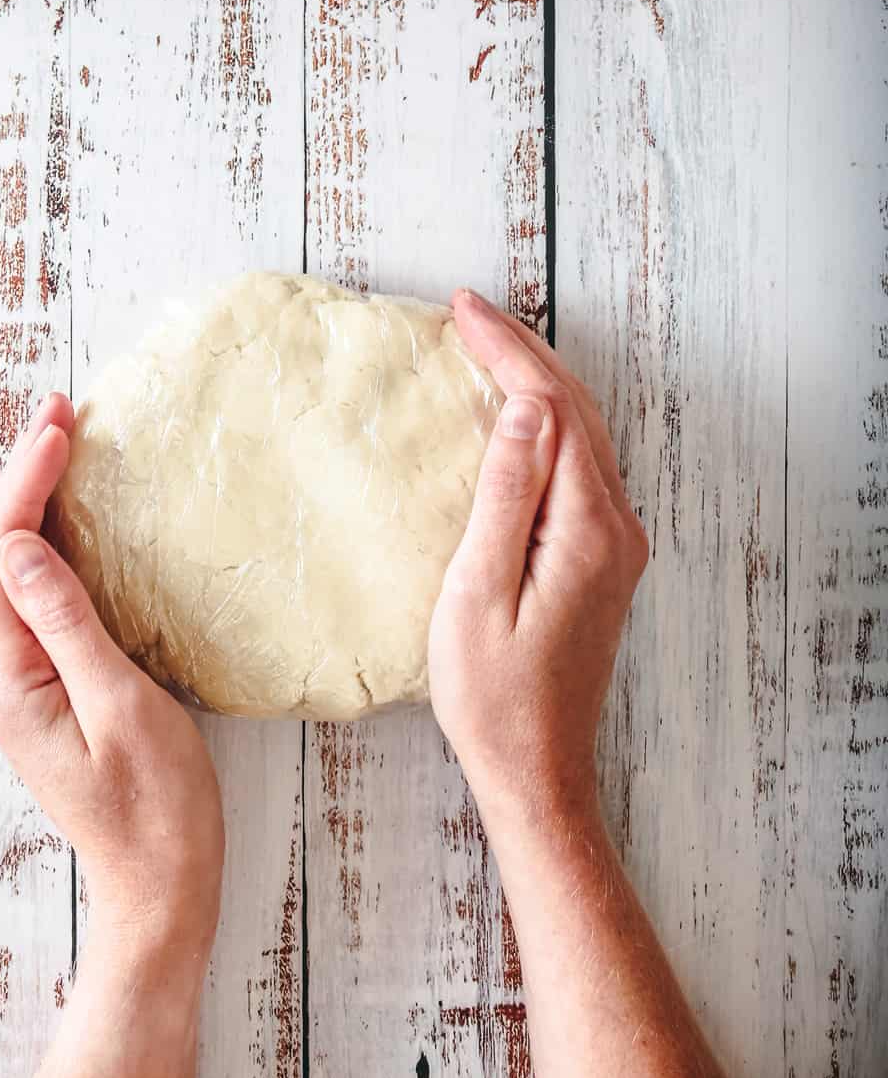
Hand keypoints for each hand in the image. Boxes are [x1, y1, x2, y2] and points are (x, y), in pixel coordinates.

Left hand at [0, 393, 223, 960]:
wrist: (161, 887)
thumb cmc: (155, 808)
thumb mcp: (119, 706)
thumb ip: (67, 623)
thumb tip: (17, 544)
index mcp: (9, 677)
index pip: (1, 557)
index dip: (26, 483)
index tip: (59, 425)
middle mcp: (2, 674)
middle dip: (24, 478)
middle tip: (59, 410)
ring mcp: (24, 682)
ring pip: (15, 573)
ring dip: (36, 505)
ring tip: (62, 443)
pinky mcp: (51, 688)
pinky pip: (40, 600)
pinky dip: (55, 547)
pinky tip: (75, 521)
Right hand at [428, 292, 647, 837]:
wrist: (536, 766)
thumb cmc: (493, 694)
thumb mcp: (480, 591)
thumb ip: (507, 495)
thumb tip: (524, 409)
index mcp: (587, 529)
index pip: (550, 408)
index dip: (505, 351)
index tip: (459, 311)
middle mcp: (617, 528)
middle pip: (576, 410)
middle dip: (522, 353)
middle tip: (467, 312)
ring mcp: (617, 545)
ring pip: (582, 434)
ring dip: (538, 383)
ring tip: (486, 346)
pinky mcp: (604, 561)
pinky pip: (580, 467)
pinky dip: (547, 426)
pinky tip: (518, 416)